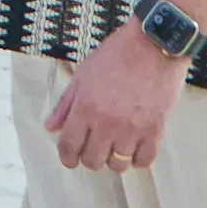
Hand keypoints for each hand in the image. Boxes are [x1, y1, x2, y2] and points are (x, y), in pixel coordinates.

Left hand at [44, 25, 185, 173]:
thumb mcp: (84, 73)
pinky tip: (135, 146)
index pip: (69, 147)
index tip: (70, 159)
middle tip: (95, 147)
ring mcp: (132, 128)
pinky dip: (138, 158)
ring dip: (114, 158)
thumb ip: (66, 103)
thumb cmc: (118, 53)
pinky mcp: (155, 130)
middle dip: (90, 157)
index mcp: (85, 107)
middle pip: (92, 161)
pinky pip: (144, 160)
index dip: (67, 157)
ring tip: (116, 145)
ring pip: (117, 165)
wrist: (154, 42)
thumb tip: (51, 126)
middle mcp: (107, 123)